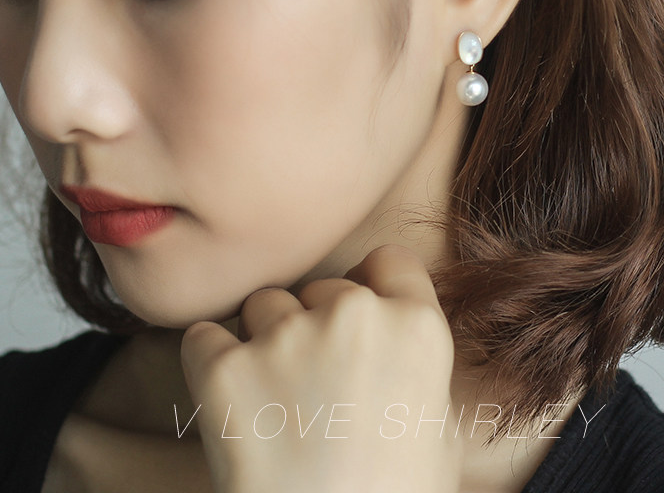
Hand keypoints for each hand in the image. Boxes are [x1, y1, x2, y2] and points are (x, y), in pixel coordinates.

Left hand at [180, 244, 462, 492]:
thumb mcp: (436, 427)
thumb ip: (414, 364)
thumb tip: (390, 346)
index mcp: (416, 326)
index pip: (389, 259)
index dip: (372, 282)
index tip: (360, 306)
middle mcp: (355, 315)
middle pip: (324, 285)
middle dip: (317, 321)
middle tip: (315, 382)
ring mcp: (288, 337)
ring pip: (265, 304)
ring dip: (265, 338)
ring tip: (272, 398)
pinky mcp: (226, 368)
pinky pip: (205, 336)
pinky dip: (210, 361)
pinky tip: (228, 399)